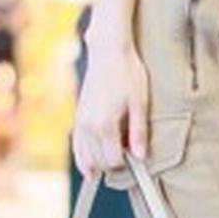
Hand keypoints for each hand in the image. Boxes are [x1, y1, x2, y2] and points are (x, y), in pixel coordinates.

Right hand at [72, 36, 150, 177]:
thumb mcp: (140, 103)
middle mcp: (89, 126)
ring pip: (85, 156)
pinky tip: (90, 165)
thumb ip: (139, 132)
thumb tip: (141, 156)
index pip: (113, 160)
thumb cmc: (128, 74)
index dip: (127, 163)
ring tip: (114, 159)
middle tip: (129, 155)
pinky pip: (77, 145)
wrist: (108, 52)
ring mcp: (80, 121)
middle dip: (114, 164)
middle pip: (99, 161)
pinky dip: (83, 156)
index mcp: (105, 124)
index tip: (137, 158)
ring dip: (99, 163)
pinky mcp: (78, 116)